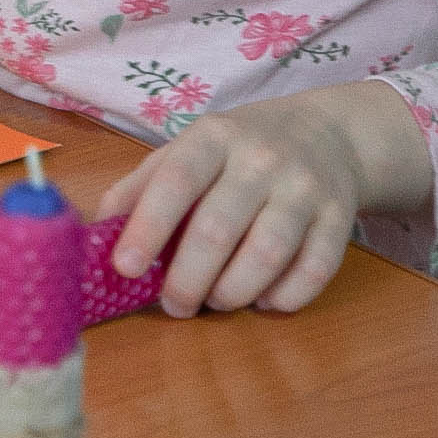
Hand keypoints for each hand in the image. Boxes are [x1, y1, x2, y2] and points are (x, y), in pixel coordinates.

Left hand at [99, 81, 432, 318]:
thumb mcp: (189, 150)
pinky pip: (312, 271)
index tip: (125, 269)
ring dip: (232, 293)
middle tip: (174, 304)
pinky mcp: (340, 219)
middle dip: (187, 280)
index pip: (175, 181)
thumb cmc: (240, 151)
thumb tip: (97, 234)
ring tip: (216, 301)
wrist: (331, 133)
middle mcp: (262, 159)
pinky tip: (264, 299)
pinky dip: (283, 297)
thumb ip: (141, 187)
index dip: (147, 227)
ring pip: (266, 255)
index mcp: (214, 137)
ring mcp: (306, 188)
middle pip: (218, 228)